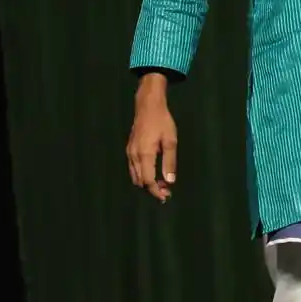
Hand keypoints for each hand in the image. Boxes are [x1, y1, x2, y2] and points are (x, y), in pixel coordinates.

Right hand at [127, 78, 177, 202]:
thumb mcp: (170, 141)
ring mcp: (129, 152)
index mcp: (144, 154)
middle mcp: (133, 156)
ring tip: (161, 184)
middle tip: (166, 191)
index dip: (156, 191)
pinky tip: (153, 173)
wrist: (148, 106)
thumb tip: (170, 181)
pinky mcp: (129, 149)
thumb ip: (170, 162)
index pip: (147, 181)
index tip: (167, 195)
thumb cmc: (162, 121)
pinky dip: (142, 175)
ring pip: (135, 176)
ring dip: (146, 183)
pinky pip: (133, 168)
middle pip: (140, 181)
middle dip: (152, 189)